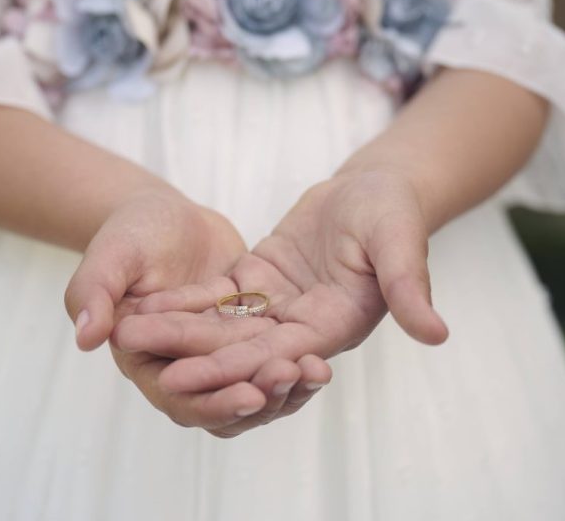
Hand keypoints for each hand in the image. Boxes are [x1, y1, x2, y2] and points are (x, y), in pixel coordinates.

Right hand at [64, 187, 330, 432]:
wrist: (168, 215)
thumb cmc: (133, 231)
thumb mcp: (113, 254)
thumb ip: (94, 291)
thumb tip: (85, 337)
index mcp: (144, 359)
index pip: (180, 396)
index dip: (214, 401)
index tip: (250, 395)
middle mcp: (180, 368)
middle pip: (223, 403)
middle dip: (260, 397)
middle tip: (293, 379)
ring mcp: (215, 357)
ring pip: (251, 389)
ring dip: (283, 389)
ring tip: (315, 373)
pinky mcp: (244, 341)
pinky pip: (271, 362)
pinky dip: (294, 364)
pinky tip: (321, 358)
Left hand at [115, 170, 447, 434]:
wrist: (373, 189)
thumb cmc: (392, 212)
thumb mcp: (400, 242)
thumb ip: (410, 287)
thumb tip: (438, 334)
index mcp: (336, 324)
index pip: (279, 355)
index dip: (232, 367)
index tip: (186, 376)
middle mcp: (303, 325)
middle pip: (239, 345)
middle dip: (187, 349)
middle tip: (133, 350)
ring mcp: (279, 306)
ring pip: (222, 323)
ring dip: (176, 326)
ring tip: (126, 326)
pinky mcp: (260, 283)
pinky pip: (219, 295)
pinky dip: (185, 299)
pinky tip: (145, 299)